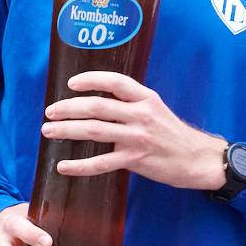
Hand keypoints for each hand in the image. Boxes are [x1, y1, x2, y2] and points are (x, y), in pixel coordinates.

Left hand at [41, 72, 226, 190]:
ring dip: (67, 130)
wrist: (196, 159)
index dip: (91, 79)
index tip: (71, 84)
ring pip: (94, 130)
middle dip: (68, 107)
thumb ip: (131, 104)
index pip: (115, 81)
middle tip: (50, 111)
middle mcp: (141, 114)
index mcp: (146, 98)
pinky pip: (101, 163)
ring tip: (49, 131)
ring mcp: (138, 137)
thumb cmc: (172, 134)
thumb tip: (97, 102)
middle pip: (97, 106)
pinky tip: (64, 166)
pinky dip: (80, 165)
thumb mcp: (156, 109)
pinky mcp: (135, 160)